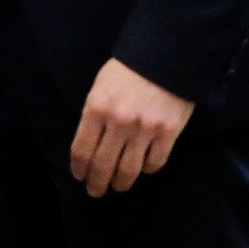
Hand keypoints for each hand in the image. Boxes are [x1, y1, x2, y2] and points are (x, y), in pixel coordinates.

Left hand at [70, 58, 194, 197]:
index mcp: (96, 108)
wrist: (165, 56)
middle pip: (103, 165)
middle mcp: (118, 122)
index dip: (79, 168)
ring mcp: (145, 129)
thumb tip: (90, 144)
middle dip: (97, 183)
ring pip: (128, 170)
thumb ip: (94, 114)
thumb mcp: (100, 86)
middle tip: (95, 191)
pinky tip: (141, 169)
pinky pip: (154, 163)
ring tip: (118, 187)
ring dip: (121, 183)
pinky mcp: (168, 133)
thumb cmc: (127, 69)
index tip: (79, 176)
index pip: (82, 149)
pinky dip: (146, 170)